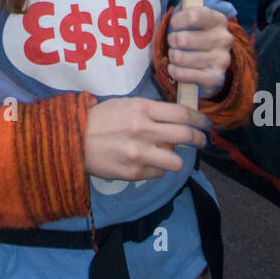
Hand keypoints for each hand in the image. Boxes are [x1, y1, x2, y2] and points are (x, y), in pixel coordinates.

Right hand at [84, 96, 208, 181]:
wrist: (73, 140)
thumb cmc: (100, 119)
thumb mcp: (125, 104)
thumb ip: (150, 111)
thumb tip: (175, 119)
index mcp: (142, 109)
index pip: (182, 113)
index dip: (199, 119)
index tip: (205, 124)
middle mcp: (144, 130)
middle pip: (185, 136)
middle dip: (199, 139)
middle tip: (202, 141)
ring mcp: (139, 153)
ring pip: (176, 161)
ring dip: (177, 159)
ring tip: (171, 156)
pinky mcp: (133, 172)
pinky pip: (158, 173)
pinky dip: (157, 169)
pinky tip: (148, 163)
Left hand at [166, 7, 231, 97]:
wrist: (211, 67)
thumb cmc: (196, 36)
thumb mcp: (194, 19)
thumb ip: (185, 9)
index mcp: (219, 20)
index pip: (193, 15)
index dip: (177, 20)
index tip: (175, 24)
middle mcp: (224, 39)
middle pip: (182, 39)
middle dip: (172, 41)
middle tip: (175, 43)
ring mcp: (221, 60)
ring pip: (180, 58)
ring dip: (172, 57)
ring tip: (177, 55)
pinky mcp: (215, 78)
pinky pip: (183, 74)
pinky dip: (174, 71)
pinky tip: (176, 68)